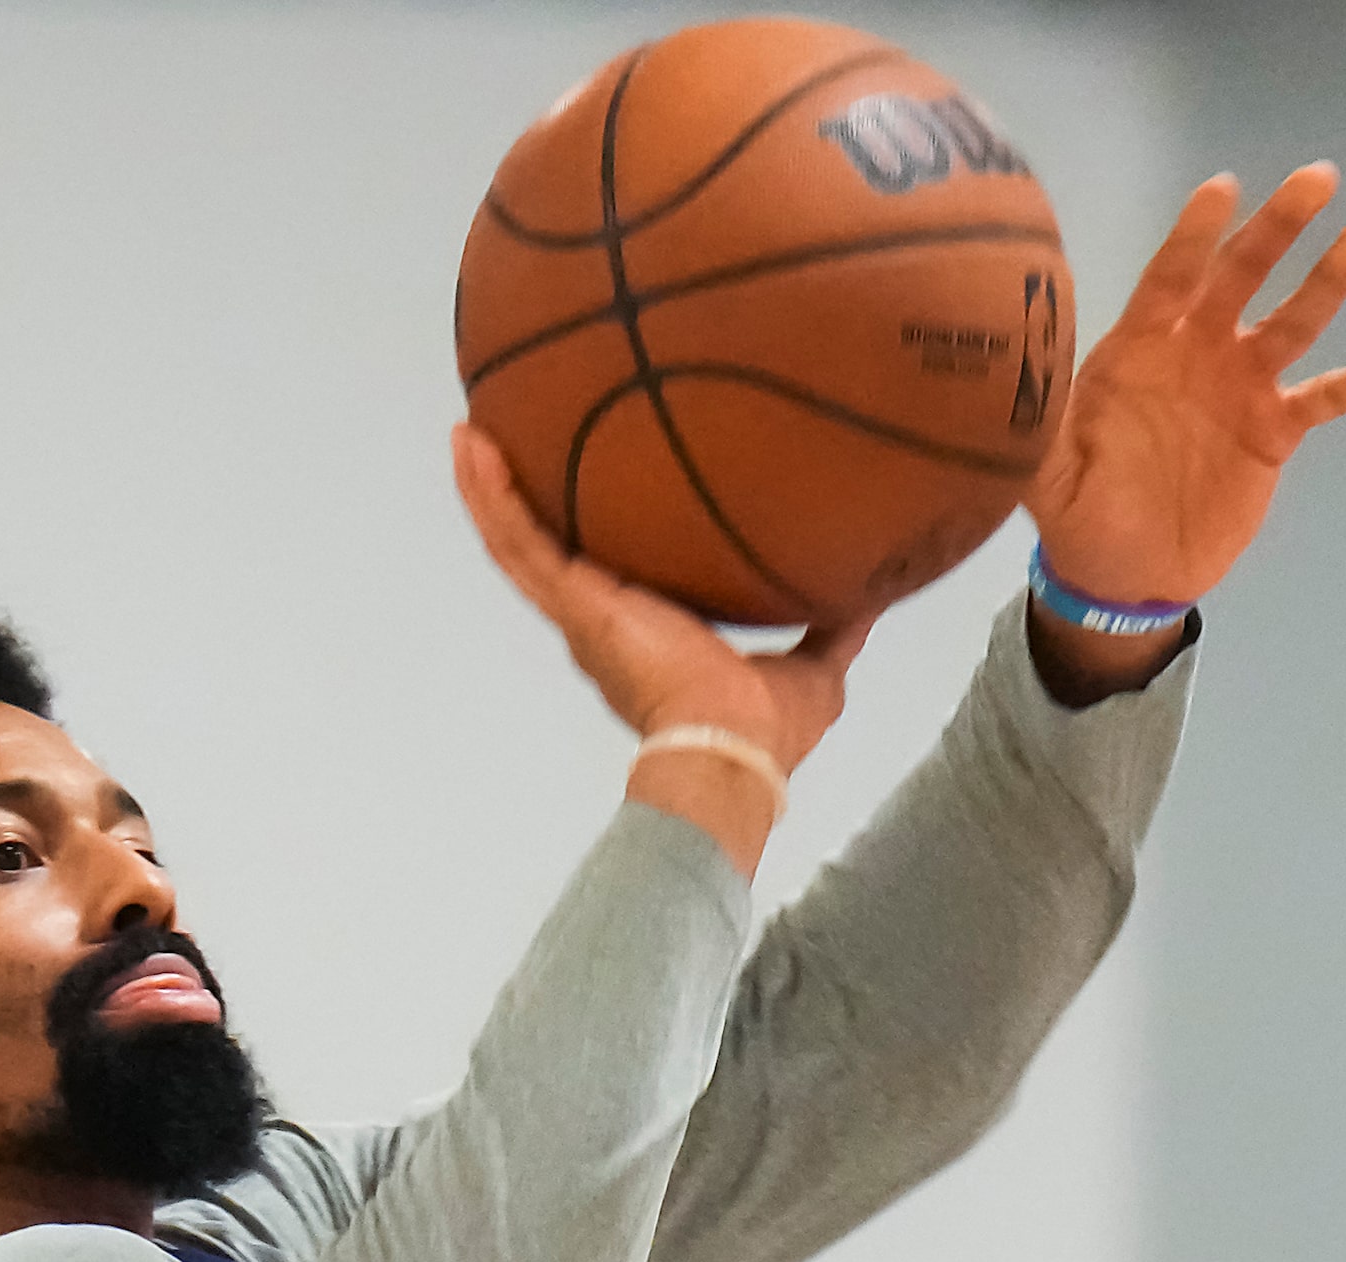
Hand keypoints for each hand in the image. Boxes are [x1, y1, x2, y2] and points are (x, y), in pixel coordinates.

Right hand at [451, 424, 870, 775]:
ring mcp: (582, 610)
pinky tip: (470, 444)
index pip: (617, 571)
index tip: (599, 487)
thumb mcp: (815, 667)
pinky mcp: (573, 603)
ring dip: (491, 486)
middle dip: (534, 500)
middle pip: (557, 547)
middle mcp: (605, 619)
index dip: (602, 533)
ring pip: (522, 539)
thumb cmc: (765, 731)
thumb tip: (875, 591)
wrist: (733, 746)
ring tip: (470, 432)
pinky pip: (518, 541)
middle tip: (516, 444)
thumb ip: (836, 628)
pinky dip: (489, 494)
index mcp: (651, 632)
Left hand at [1027, 161, 1345, 605]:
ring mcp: (1240, 387)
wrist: (1126, 574)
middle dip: (1274, 229)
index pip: (1167, 282)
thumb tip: (1016, 389)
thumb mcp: (1046, 479)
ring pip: (1292, 322)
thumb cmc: (1078, 516)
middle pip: (1239, 279)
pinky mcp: (1276, 430)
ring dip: (1329, 278)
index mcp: (1137, 352)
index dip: (1192, 238)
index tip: (1221, 189)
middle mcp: (1195, 353)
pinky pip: (1330, 396)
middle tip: (1317, 177)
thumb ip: (1039, 433)